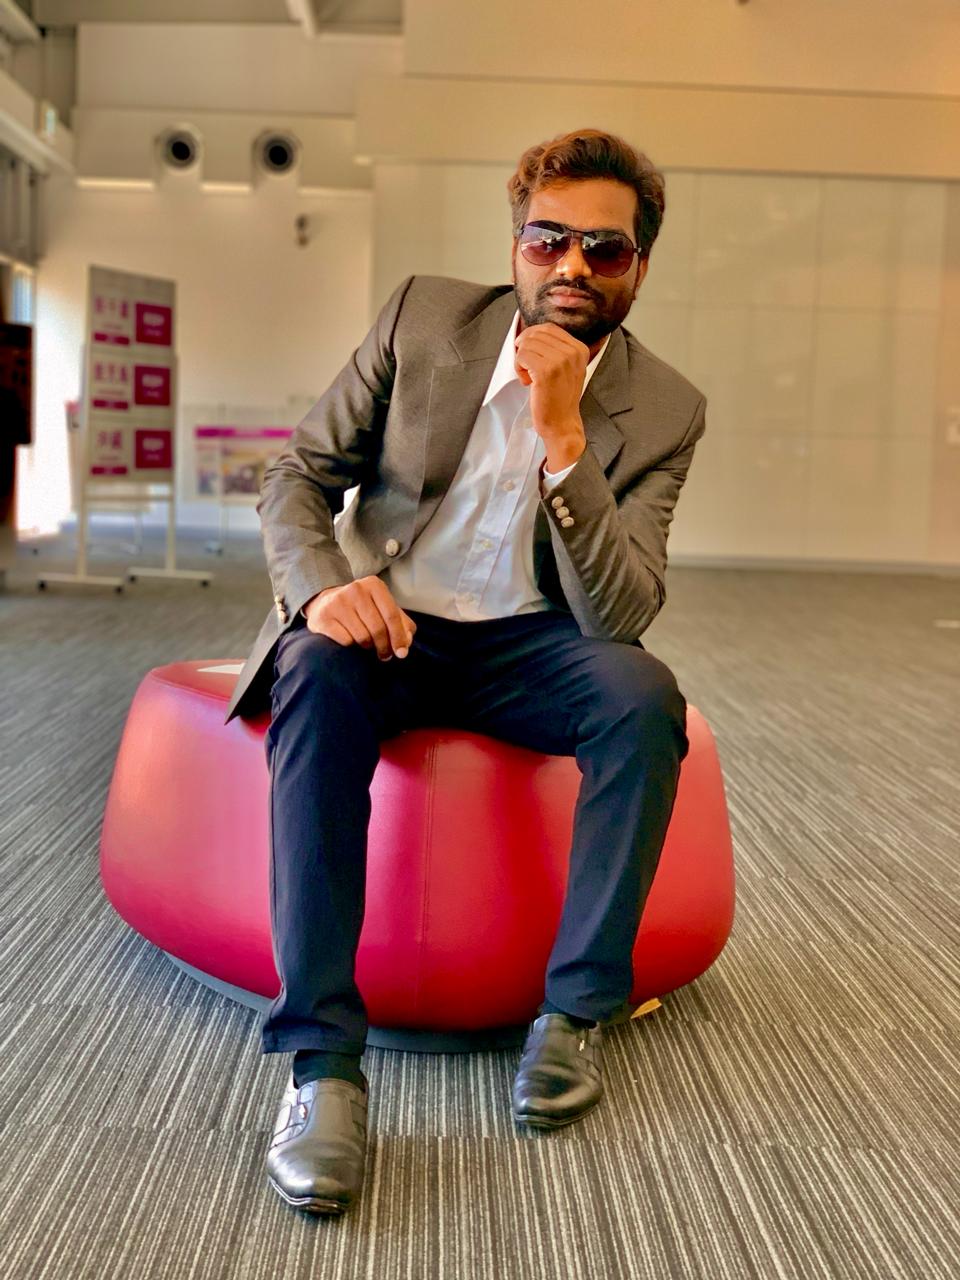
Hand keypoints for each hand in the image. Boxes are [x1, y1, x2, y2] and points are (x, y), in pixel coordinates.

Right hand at [302, 577, 416, 660]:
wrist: (325, 604)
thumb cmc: (362, 609)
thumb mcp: (383, 609)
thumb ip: (401, 624)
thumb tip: (405, 644)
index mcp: (374, 585)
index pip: (392, 615)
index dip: (399, 637)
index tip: (401, 653)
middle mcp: (355, 589)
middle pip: (378, 629)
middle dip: (384, 647)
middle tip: (384, 655)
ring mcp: (338, 602)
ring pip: (362, 637)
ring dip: (367, 646)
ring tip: (366, 643)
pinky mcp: (324, 617)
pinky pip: (346, 641)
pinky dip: (351, 646)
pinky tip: (349, 639)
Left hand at [514, 323, 587, 468]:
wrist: (562, 424)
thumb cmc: (559, 398)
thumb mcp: (566, 368)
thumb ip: (556, 348)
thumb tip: (529, 333)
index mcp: (579, 348)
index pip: (548, 328)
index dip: (532, 337)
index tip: (530, 355)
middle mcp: (572, 352)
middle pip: (535, 334)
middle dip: (525, 349)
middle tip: (528, 369)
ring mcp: (560, 361)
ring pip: (526, 344)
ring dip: (521, 361)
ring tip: (530, 377)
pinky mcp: (545, 371)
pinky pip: (521, 356)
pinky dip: (519, 369)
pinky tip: (527, 382)